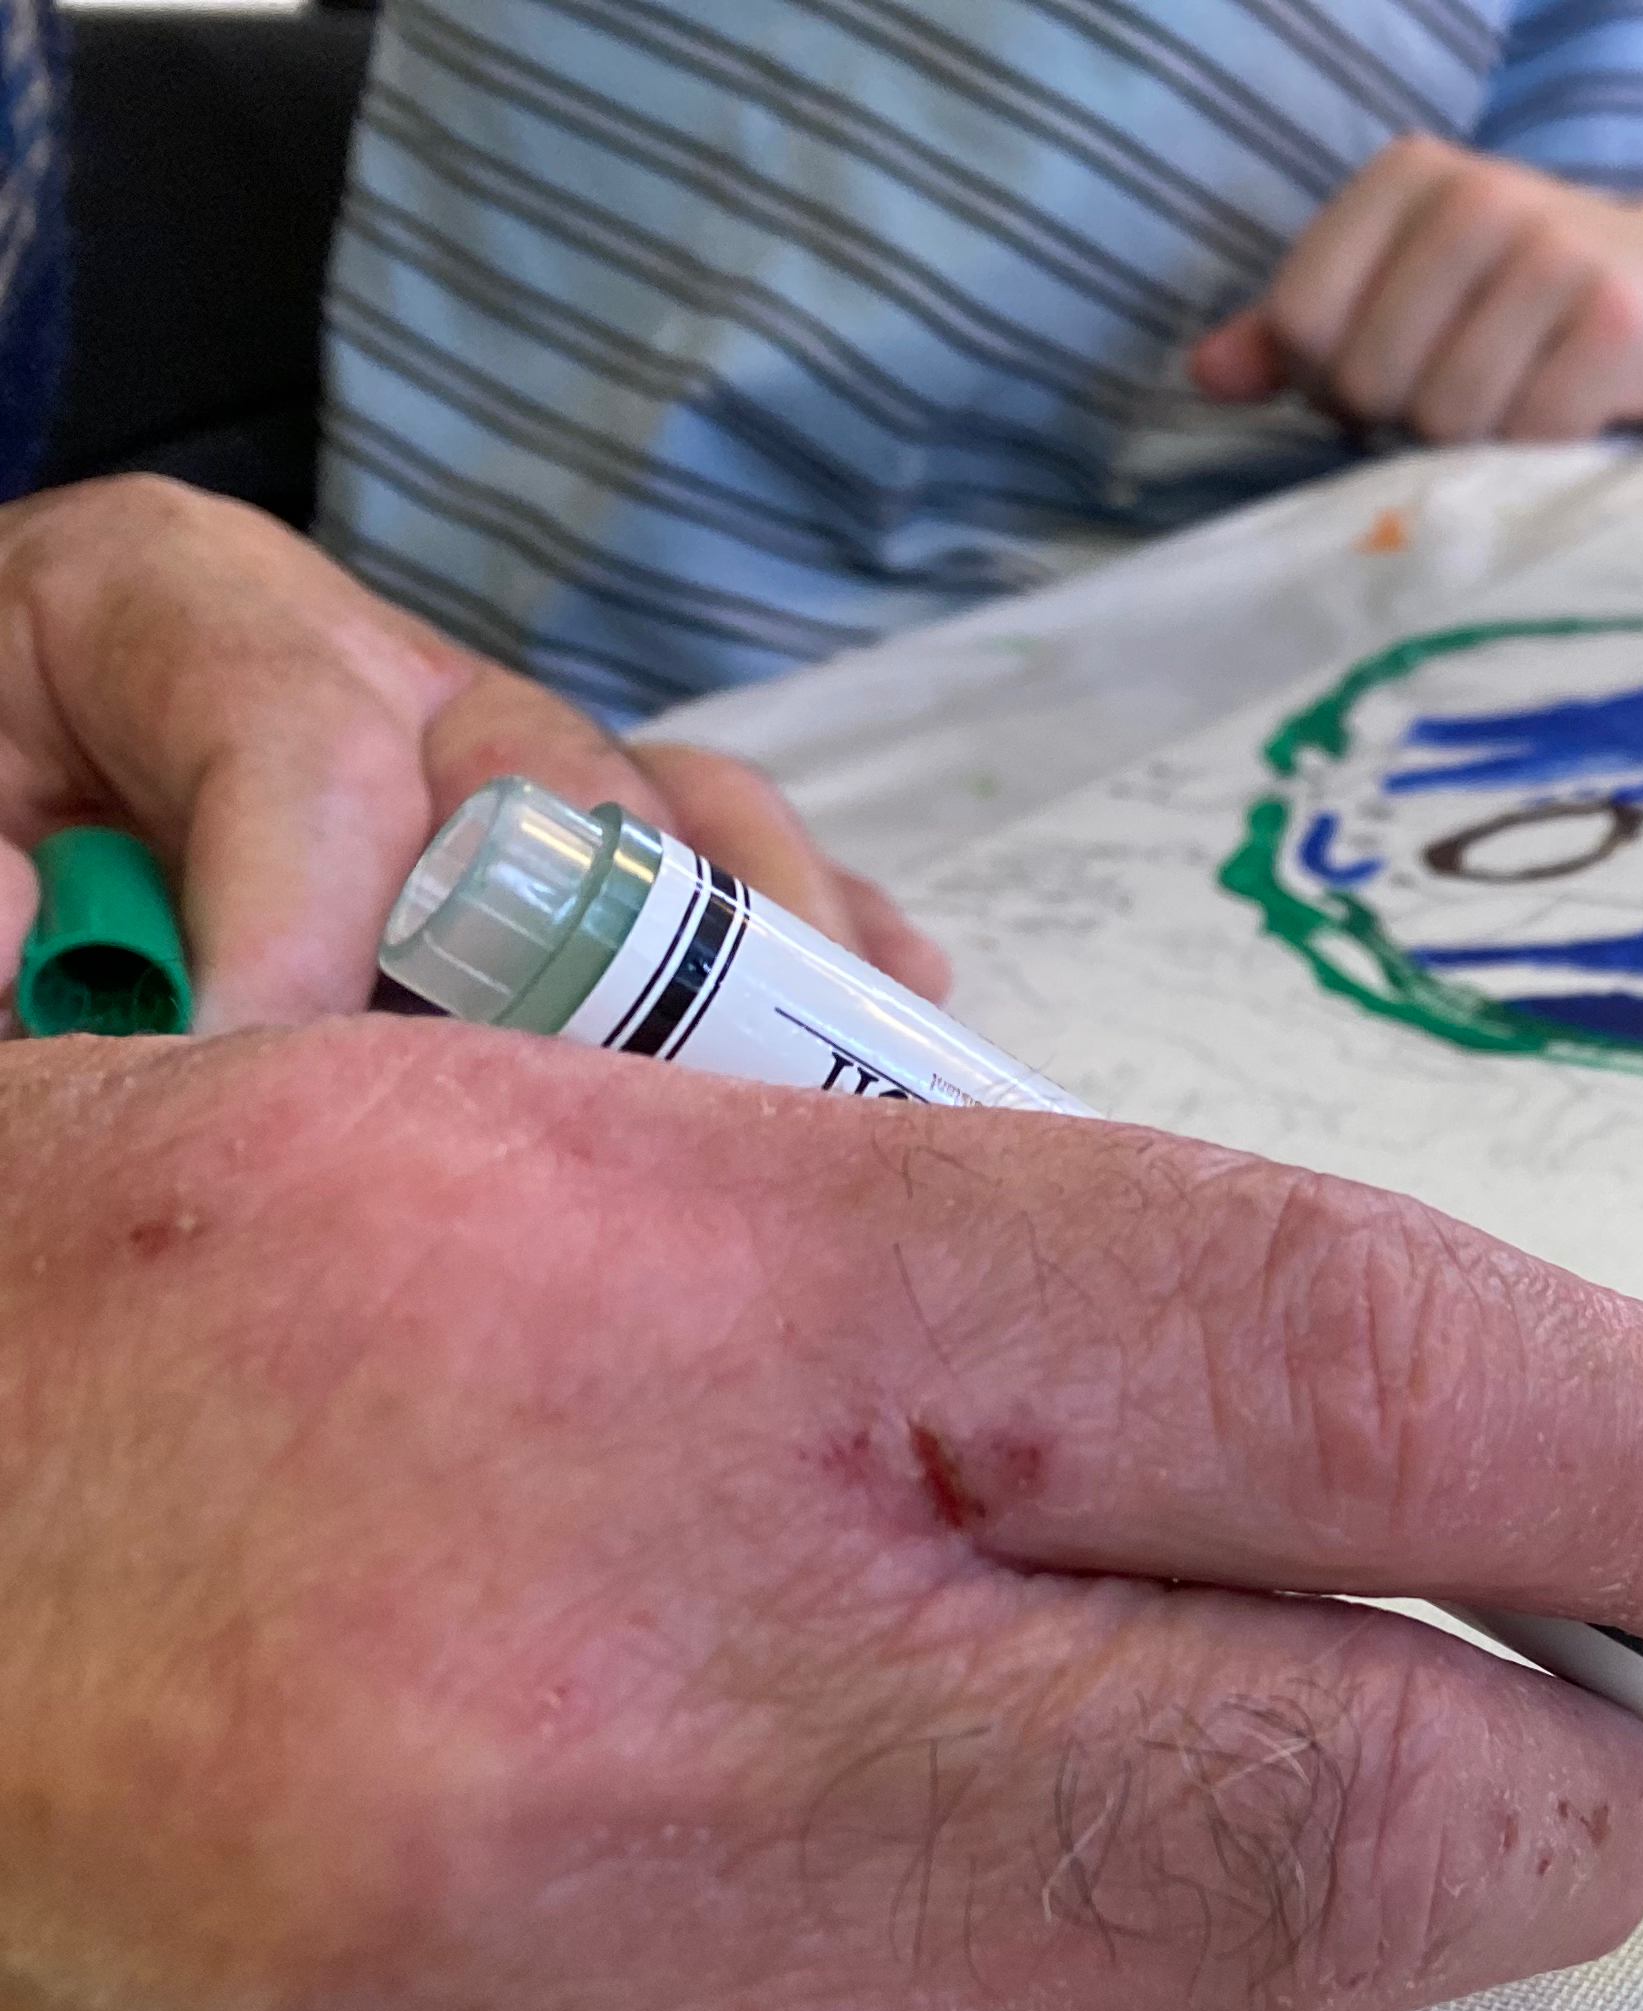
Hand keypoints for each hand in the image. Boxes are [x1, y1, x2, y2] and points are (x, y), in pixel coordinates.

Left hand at [0, 477, 944, 1033]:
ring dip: (761, 951)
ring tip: (822, 1078)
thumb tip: (26, 915)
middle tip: (605, 1122)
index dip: (307, 914)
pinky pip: (728, 878)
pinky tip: (902, 1005)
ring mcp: (488, 756)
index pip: (301, 741)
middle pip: (545, 771)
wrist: (1, 805)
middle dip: (603, 947)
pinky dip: (827, 944)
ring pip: (675, 816)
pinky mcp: (564, 851)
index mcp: (163, 605)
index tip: (278, 1076)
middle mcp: (367, 664)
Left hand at [1187, 136, 1642, 445]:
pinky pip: (1530, 437)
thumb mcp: (1419, 291)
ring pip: (1448, 418)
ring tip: (1531, 409)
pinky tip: (1584, 423)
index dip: (1335, 384)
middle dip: (1413, 420)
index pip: (1301, 321)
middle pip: (1371, 379)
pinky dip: (1549, 457)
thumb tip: (1204, 377)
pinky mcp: (1620, 325)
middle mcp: (1480, 198)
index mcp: (1412, 176)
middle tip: (1478, 400)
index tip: (1394, 382)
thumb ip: (1304, 331)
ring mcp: (1555, 256)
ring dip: (1486, 446)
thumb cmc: (1548, 306)